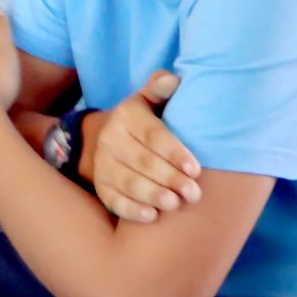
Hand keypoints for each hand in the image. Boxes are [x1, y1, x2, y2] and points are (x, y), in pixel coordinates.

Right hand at [89, 73, 199, 221]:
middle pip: (142, 161)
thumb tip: (173, 79)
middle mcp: (110, 139)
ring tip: (174, 204)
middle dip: (169, 178)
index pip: (153, 135)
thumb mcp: (149, 100)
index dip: (174, 153)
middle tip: (194, 193)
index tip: (196, 169)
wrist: (106, 137)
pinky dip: (132, 210)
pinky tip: (151, 216)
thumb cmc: (143, 121)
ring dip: (152, 195)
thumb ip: (160, 89)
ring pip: (128, 182)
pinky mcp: (101, 187)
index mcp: (126, 115)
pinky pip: (114, 201)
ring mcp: (103, 164)